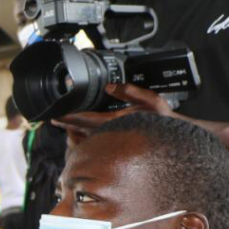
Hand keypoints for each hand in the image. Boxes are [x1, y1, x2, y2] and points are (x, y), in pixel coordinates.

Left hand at [53, 83, 175, 146]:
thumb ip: (131, 92)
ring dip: (74, 130)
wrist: (175, 142)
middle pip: (82, 130)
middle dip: (67, 124)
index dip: (70, 117)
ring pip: (87, 136)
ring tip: (61, 123)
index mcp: (116, 123)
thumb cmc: (164, 122)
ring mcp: (112, 140)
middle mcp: (111, 134)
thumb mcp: (152, 101)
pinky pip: (95, 140)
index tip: (56, 115)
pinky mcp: (115, 142)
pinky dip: (84, 135)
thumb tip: (110, 86)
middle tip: (52, 118)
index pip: (87, 120)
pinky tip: (78, 131)